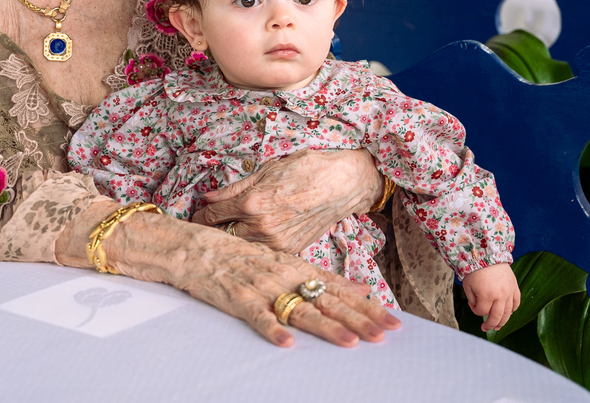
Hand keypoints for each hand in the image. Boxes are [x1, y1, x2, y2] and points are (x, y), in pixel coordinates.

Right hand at [177, 236, 401, 347]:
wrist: (196, 246)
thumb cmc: (242, 256)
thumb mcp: (286, 261)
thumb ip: (324, 276)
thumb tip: (362, 289)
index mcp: (299, 268)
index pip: (340, 290)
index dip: (367, 307)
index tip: (392, 321)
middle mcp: (286, 276)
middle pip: (328, 301)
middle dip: (357, 319)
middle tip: (383, 335)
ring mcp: (263, 287)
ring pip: (300, 309)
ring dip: (326, 327)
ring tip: (350, 342)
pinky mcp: (238, 297)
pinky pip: (257, 315)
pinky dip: (272, 329)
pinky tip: (287, 343)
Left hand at [190, 149, 382, 253]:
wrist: (342, 184)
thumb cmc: (307, 170)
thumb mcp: (266, 170)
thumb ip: (234, 188)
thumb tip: (207, 197)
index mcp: (252, 203)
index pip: (211, 217)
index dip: (199, 217)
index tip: (195, 217)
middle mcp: (262, 227)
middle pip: (222, 237)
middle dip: (213, 231)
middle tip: (207, 227)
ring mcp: (277, 243)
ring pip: (241, 248)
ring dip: (234, 241)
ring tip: (230, 231)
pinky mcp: (290, 251)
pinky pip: (262, 252)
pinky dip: (254, 245)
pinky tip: (254, 235)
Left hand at [462, 262, 520, 331]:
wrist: (488, 253)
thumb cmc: (475, 269)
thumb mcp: (468, 285)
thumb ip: (473, 300)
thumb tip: (479, 308)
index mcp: (486, 295)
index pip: (482, 312)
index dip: (475, 311)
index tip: (472, 304)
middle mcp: (500, 296)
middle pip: (497, 317)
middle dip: (490, 324)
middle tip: (485, 328)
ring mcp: (509, 292)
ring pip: (508, 313)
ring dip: (502, 321)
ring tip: (497, 326)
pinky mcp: (515, 287)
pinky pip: (516, 303)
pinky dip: (512, 309)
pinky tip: (507, 313)